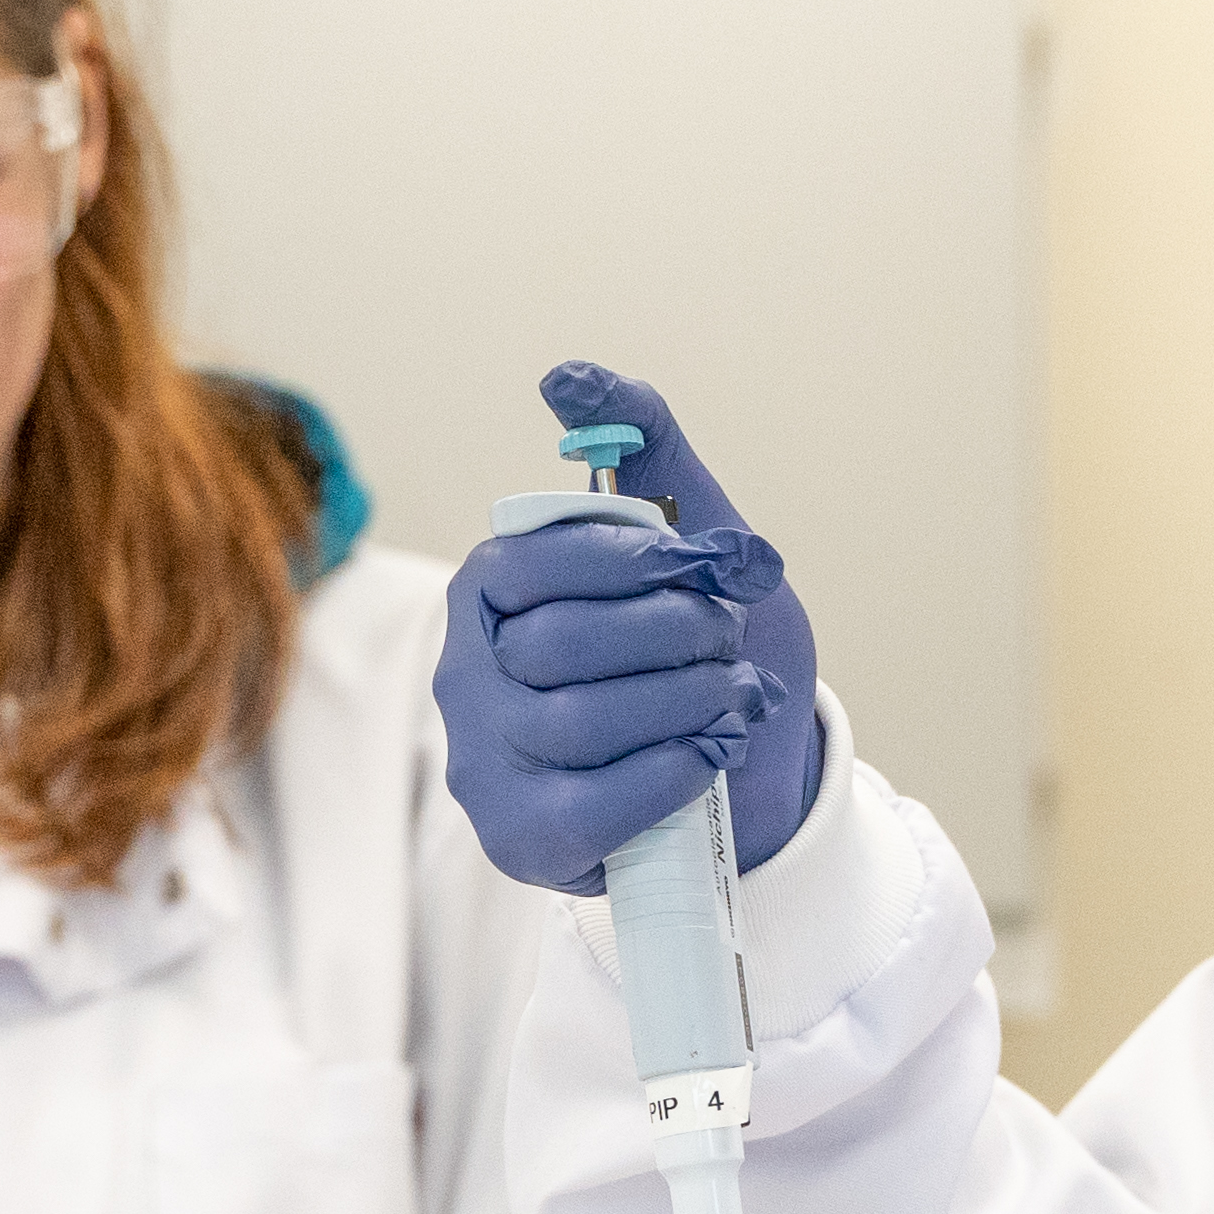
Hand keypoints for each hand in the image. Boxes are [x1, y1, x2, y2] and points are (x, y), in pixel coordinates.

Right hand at [436, 359, 829, 894]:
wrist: (747, 772)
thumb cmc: (706, 649)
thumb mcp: (692, 540)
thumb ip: (644, 452)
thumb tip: (570, 378)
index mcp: (490, 585)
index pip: (538, 558)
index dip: (634, 560)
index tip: (704, 563)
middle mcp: (466, 669)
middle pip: (566, 642)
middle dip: (676, 634)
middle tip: (730, 639)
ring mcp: (483, 758)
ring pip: (582, 720)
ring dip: (687, 702)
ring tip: (733, 696)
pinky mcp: (520, 835)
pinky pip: (598, 800)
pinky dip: (675, 769)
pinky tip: (710, 753)